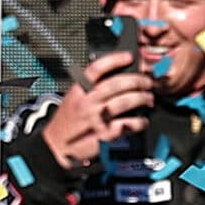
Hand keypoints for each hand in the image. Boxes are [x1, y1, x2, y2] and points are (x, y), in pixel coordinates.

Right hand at [38, 51, 155, 169]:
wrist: (55, 147)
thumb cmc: (66, 123)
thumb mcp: (72, 99)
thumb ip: (90, 89)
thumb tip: (119, 79)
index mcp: (79, 91)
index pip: (96, 69)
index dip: (115, 60)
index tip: (129, 57)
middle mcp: (87, 103)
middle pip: (116, 84)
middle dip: (136, 81)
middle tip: (147, 82)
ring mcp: (96, 119)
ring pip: (124, 102)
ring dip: (141, 98)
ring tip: (148, 98)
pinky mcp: (104, 135)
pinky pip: (126, 125)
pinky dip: (139, 122)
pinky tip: (143, 121)